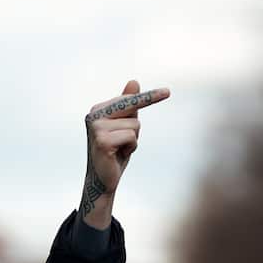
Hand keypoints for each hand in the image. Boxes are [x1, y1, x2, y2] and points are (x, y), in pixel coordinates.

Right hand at [80, 80, 170, 228]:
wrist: (103, 181)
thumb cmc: (116, 153)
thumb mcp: (125, 127)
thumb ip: (129, 106)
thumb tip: (134, 81)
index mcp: (98, 109)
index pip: (128, 99)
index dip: (149, 97)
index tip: (168, 92)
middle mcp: (94, 115)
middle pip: (133, 108)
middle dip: (138, 122)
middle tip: (135, 130)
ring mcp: (96, 128)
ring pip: (135, 125)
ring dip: (133, 140)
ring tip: (120, 150)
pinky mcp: (102, 141)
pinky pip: (131, 136)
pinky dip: (131, 148)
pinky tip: (118, 155)